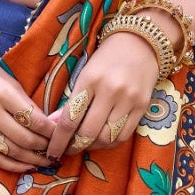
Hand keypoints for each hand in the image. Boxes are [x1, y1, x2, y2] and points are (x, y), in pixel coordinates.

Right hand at [0, 54, 56, 173]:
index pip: (34, 120)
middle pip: (24, 139)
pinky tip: (26, 167)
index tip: (62, 136)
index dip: (51, 132)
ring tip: (46, 162)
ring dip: (32, 160)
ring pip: (10, 151)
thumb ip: (28, 105)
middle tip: (56, 150)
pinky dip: (12, 165)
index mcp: (3, 94)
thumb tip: (50, 126)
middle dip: (44, 148)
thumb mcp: (11, 83)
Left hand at [44, 30, 161, 163]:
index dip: (58, 140)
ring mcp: (129, 100)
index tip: (51, 152)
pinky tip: (103, 139)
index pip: (70, 118)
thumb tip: (54, 124)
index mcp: (90, 80)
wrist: (141, 42)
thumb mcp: (84, 73)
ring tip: (86, 143)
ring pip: (107, 137)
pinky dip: (110, 142)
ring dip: (93, 146)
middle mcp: (110, 91)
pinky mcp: (143, 106)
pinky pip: (124, 135)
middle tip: (68, 150)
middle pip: (88, 133)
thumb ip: (71, 101)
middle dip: (75, 146)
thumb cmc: (107, 57)